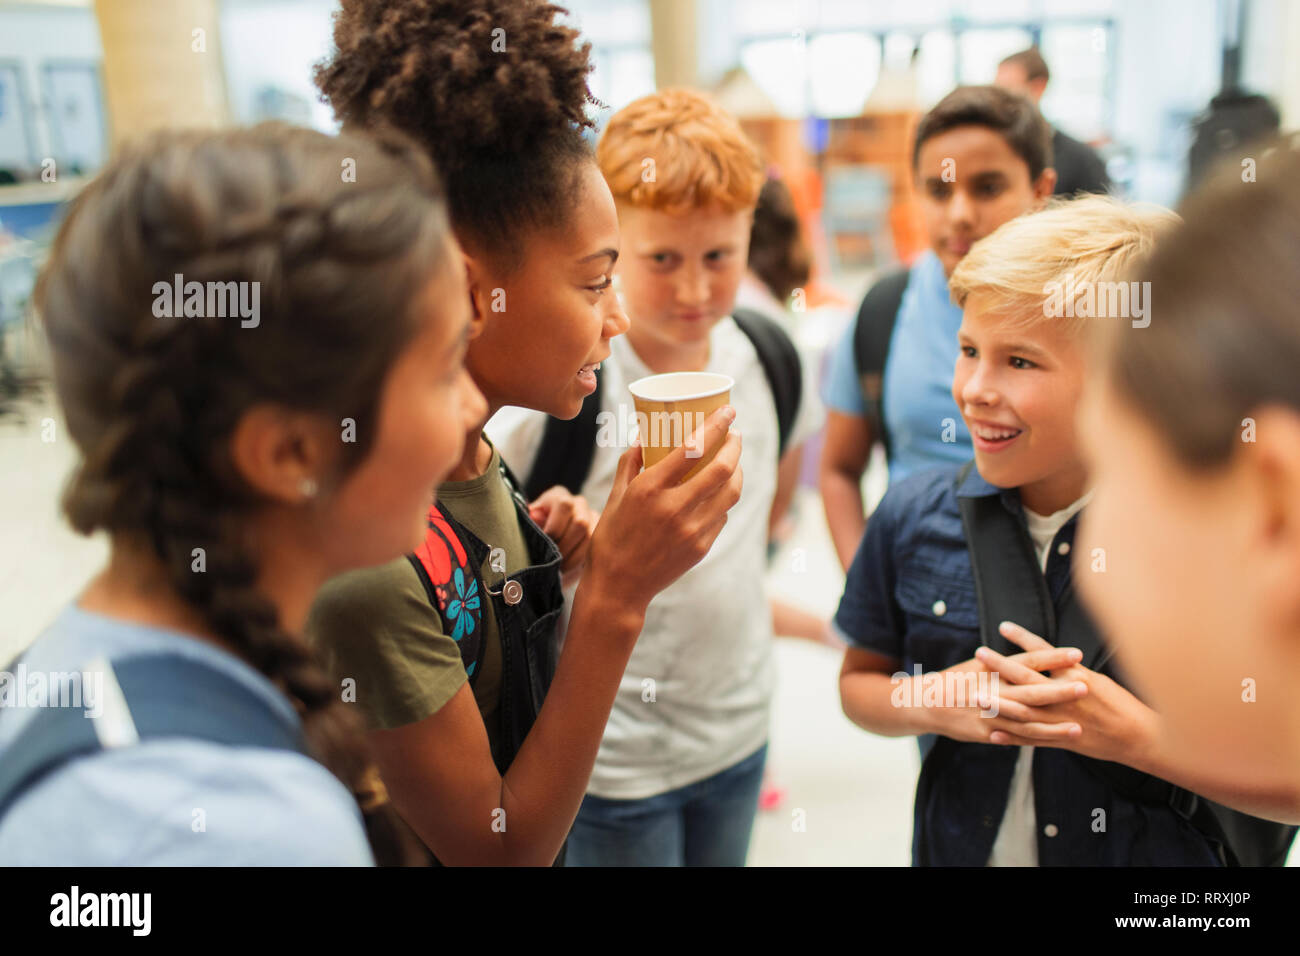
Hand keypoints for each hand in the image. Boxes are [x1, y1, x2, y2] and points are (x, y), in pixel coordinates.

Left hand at [528, 486, 596, 575]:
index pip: (564, 505)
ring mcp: (592, 518)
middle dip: (565, 546)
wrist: (545, 546)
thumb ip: (531, 522)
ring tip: (559, 568)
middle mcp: (578, 503)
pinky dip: (581, 560)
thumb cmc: (534, 535)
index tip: (545, 543)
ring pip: (590, 537)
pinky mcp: (600, 534)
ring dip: (573, 556)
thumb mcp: (528, 527)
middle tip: (552, 561)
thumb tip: (534, 516)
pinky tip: (570, 567)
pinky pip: (596, 548)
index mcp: (558, 496)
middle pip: (580, 523)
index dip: (555, 527)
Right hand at [582, 405, 742, 614]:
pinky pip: (722, 515)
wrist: (619, 587)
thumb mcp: (616, 496)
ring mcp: (691, 529)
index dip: (716, 425)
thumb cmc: (612, 538)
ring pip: (730, 492)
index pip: (692, 448)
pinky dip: (724, 499)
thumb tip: (643, 436)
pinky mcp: (701, 547)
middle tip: (735, 435)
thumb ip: (631, 463)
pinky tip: (719, 492)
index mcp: (649, 488)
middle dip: (734, 446)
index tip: (728, 411)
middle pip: (722, 469)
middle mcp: (674, 507)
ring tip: (733, 461)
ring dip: (737, 471)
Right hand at [916, 645, 1087, 744]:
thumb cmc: (957, 680)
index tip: (1077, 654)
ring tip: (1078, 727)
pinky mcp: (986, 733)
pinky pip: (1015, 738)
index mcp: (993, 670)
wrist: (925, 703)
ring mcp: (990, 714)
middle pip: (1031, 690)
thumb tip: (1038, 656)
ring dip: (1054, 725)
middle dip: (1059, 691)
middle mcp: (993, 690)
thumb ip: (1007, 665)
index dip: (1052, 657)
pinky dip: (1035, 741)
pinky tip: (1055, 744)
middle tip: (1085, 687)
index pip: (1027, 660)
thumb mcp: (979, 666)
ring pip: (1026, 721)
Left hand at [973, 621, 1159, 765]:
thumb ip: (1071, 672)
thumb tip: (1052, 659)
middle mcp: (1065, 696)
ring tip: (975, 694)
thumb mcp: (1098, 680)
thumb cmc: (1123, 704)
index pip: (1044, 653)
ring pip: (1023, 710)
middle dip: (1000, 665)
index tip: (1003, 626)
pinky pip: (1032, 738)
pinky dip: (1012, 736)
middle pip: (1026, 677)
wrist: (1141, 737)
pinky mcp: (1062, 739)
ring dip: (998, 702)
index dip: (1023, 638)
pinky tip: (992, 733)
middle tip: (979, 653)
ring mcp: (1061, 719)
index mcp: (1076, 677)